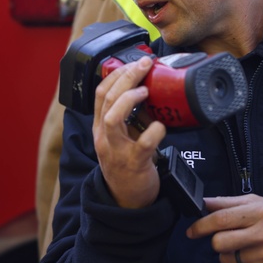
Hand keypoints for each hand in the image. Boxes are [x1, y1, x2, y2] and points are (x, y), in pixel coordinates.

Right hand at [93, 56, 166, 207]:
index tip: (135, 62)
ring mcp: (116, 151)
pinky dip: (153, 132)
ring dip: (129, 100)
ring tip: (146, 90)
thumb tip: (150, 92)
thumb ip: (132, 118)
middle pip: (107, 99)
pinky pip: (142, 146)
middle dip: (126, 78)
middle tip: (145, 65)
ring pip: (112, 118)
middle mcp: (104, 137)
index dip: (117, 74)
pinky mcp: (133, 164)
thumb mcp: (123, 137)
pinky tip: (161, 125)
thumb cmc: (127, 164)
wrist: (126, 200)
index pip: (100, 93)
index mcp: (100, 127)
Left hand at [185, 194, 262, 262]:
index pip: (220, 219)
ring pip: (226, 260)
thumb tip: (202, 202)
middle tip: (227, 238)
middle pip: (219, 243)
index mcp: (258, 212)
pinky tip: (247, 262)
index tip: (192, 231)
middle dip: (217, 241)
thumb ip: (227, 202)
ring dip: (228, 255)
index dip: (201, 226)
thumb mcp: (256, 202)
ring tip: (244, 248)